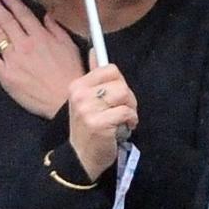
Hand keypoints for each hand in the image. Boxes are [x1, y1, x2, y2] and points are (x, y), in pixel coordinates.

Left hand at [0, 0, 83, 117]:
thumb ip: (56, 29)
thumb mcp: (69, 47)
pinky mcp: (5, 74)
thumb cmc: (70, 76)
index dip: (12, 3)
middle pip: (5, 21)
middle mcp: (24, 45)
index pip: (23, 15)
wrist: (64, 100)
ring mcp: (13, 59)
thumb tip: (47, 16)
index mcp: (40, 37)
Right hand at [67, 50, 138, 180]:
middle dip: (128, 97)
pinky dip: (131, 121)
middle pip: (119, 82)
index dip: (119, 82)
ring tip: (124, 120)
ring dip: (131, 109)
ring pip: (124, 95)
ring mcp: (88, 110)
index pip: (109, 69)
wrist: (81, 158)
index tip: (117, 96)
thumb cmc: (88, 128)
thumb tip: (95, 49)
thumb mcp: (85, 100)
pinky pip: (126, 112)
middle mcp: (80, 95)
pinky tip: (124, 128)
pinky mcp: (99, 124)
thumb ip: (93, 76)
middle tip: (123, 111)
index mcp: (77, 86)